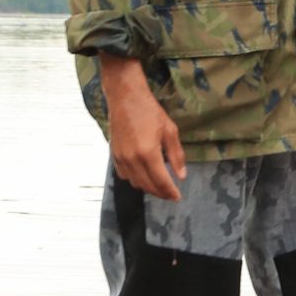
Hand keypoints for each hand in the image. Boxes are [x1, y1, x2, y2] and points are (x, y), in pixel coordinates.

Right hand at [100, 55, 185, 199]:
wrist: (125, 97)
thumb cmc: (150, 111)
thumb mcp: (170, 131)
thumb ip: (176, 155)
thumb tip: (181, 176)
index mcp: (148, 153)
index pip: (161, 181)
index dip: (170, 192)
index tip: (178, 198)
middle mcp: (132, 159)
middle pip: (147, 186)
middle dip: (160, 193)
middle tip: (170, 194)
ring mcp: (120, 158)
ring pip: (135, 183)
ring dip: (148, 187)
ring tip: (159, 185)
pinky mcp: (113, 155)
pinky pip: (124, 175)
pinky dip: (135, 179)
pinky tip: (143, 175)